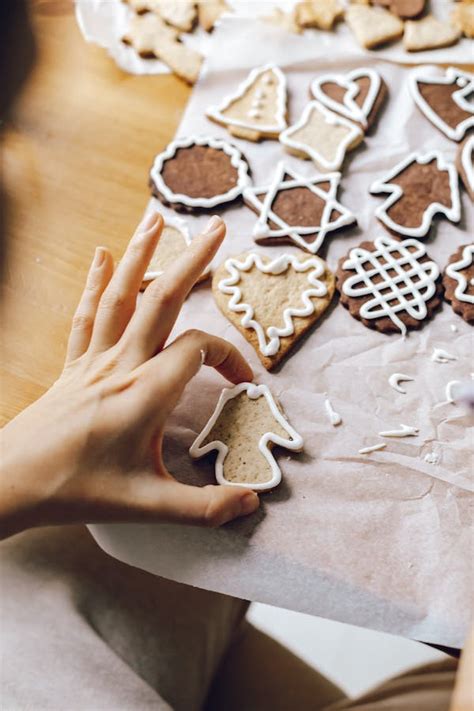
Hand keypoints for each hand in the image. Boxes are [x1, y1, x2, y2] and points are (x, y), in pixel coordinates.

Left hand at [0, 212, 258, 538]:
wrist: (9, 483)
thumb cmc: (77, 491)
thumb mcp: (147, 506)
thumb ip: (204, 508)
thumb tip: (251, 506)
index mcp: (145, 393)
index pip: (200, 349)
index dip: (231, 357)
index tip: (244, 382)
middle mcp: (121, 365)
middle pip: (163, 299)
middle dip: (193, 260)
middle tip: (218, 229)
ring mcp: (93, 361)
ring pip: (121, 295)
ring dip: (142, 253)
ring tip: (156, 217)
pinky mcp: (73, 366)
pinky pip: (87, 315)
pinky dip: (96, 282)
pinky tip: (101, 255)